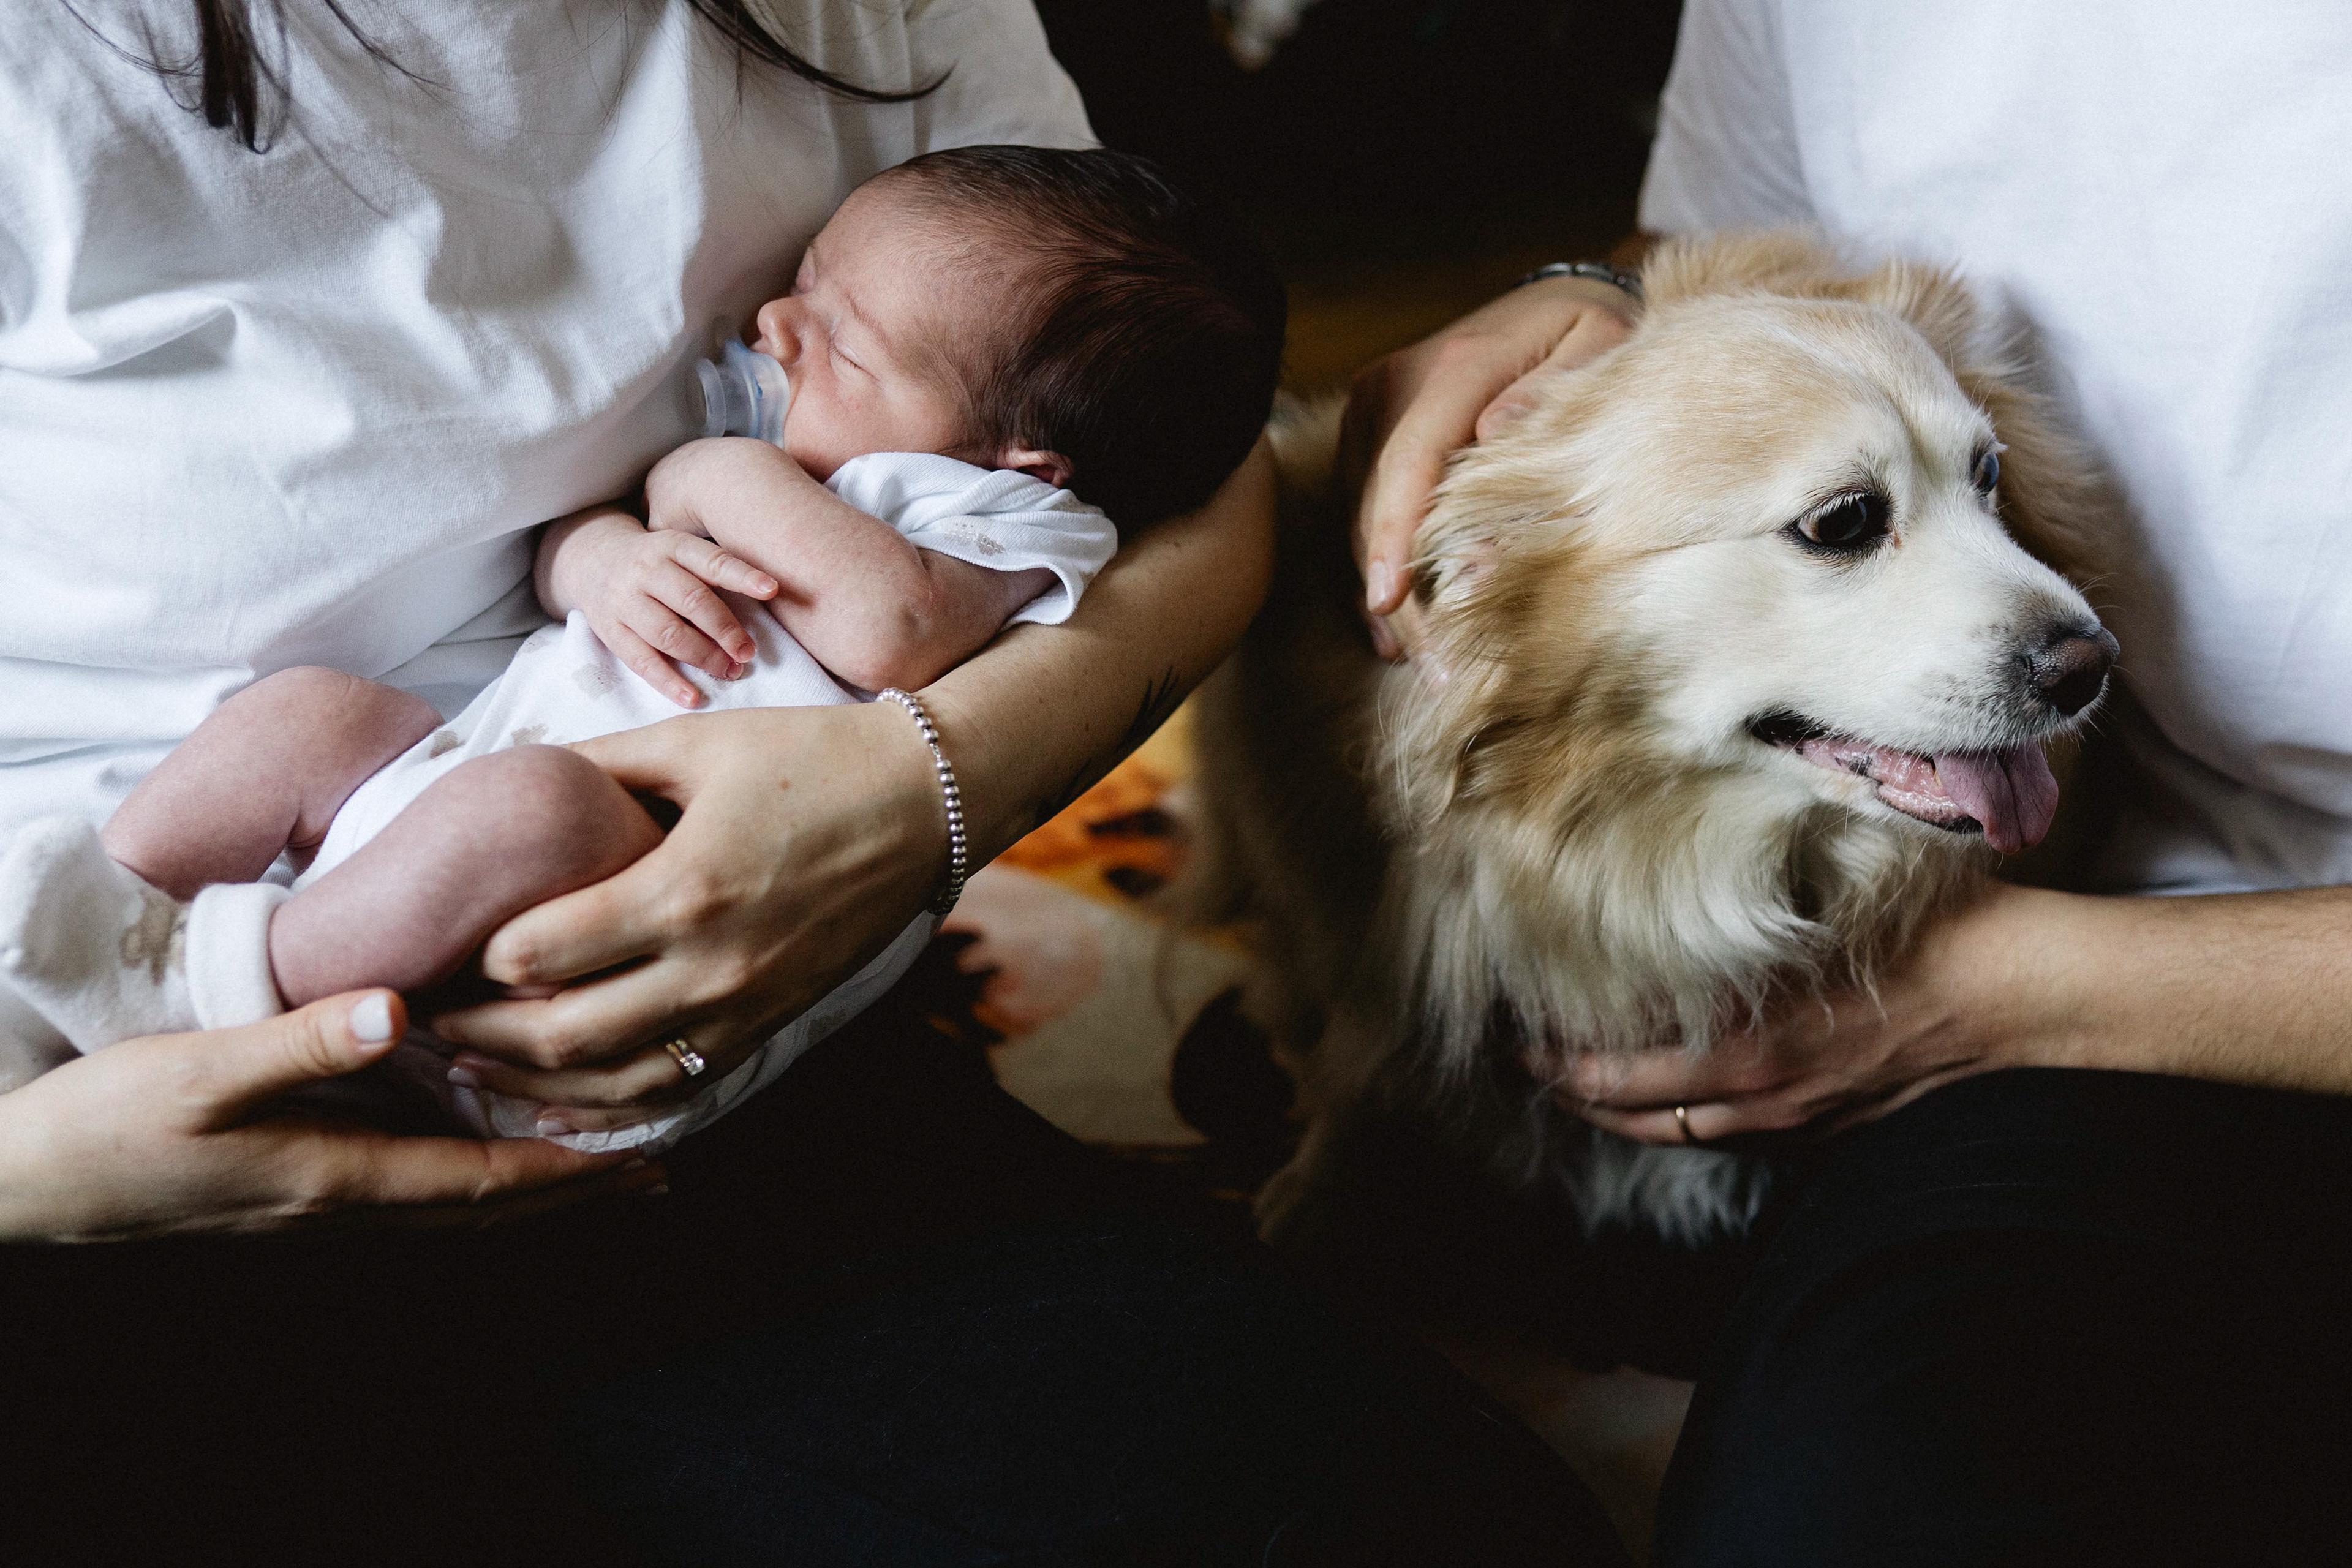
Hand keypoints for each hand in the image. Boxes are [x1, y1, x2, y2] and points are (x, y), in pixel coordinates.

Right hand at [0, 991, 654, 1241]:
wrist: (30, 1182)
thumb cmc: (108, 1125)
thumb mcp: (201, 1071)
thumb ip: (300, 1042)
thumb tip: (395, 1012)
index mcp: (336, 1175)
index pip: (482, 1184)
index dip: (568, 1174)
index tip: (640, 1160)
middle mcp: (343, 1203)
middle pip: (487, 1206)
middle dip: (575, 1190)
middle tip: (655, 1169)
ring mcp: (320, 1204)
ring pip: (455, 1203)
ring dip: (531, 1185)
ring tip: (600, 1160)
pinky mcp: (297, 1189)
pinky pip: (413, 1189)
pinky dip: (472, 1172)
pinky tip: (485, 1144)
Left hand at [426, 701, 938, 1129]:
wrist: (929, 801)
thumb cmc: (810, 756)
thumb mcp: (695, 741)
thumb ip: (596, 767)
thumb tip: (507, 779)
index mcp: (682, 887)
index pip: (536, 954)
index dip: (471, 954)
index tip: (434, 941)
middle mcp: (712, 965)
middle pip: (561, 1036)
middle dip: (479, 1031)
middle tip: (426, 1012)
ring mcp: (747, 1006)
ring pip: (614, 1084)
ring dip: (533, 1082)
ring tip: (474, 1061)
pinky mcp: (771, 1024)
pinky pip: (675, 1088)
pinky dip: (610, 1106)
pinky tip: (562, 1098)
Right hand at [543, 509, 778, 707]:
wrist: (592, 560)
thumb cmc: (657, 561)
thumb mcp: (681, 550)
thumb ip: (714, 570)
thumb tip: (769, 600)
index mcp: (671, 545)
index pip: (711, 560)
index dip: (743, 575)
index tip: (772, 589)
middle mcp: (646, 570)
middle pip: (692, 602)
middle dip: (726, 630)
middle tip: (749, 652)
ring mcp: (625, 601)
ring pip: (669, 634)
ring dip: (705, 658)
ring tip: (731, 671)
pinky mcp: (610, 631)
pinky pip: (641, 661)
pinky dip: (669, 682)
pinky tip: (693, 698)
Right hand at [1344, 274, 1637, 656]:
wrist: (1559, 301)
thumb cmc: (1591, 335)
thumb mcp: (1599, 349)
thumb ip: (1551, 396)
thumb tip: (1492, 439)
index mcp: (1454, 365)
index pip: (1409, 459)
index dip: (1394, 535)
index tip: (1388, 600)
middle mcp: (1394, 383)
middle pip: (1377, 501)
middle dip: (1398, 592)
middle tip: (1437, 669)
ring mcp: (1372, 406)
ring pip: (1356, 513)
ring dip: (1382, 590)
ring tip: (1419, 661)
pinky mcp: (1366, 429)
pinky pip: (1355, 507)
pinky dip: (1375, 565)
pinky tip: (1396, 623)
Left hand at [1556, 880, 2052, 1144]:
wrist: (2020, 996)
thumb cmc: (1927, 934)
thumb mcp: (1821, 908)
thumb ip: (1744, 917)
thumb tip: (1671, 891)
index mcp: (1748, 1047)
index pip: (1615, 1076)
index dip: (1553, 1062)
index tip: (1513, 1032)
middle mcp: (1761, 1097)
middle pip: (1630, 1117)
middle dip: (1567, 1091)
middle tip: (1523, 1059)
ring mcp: (1795, 1120)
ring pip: (1676, 1133)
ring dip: (1618, 1111)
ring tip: (1572, 1079)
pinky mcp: (1825, 1126)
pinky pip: (1729, 1133)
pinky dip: (1679, 1117)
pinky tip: (1663, 1091)